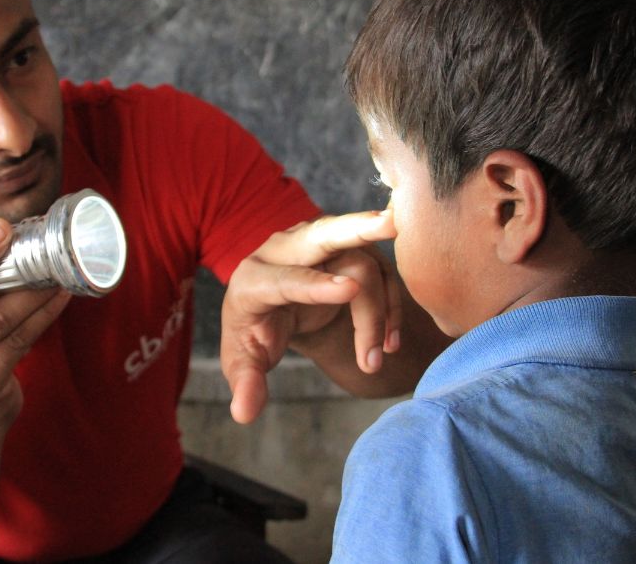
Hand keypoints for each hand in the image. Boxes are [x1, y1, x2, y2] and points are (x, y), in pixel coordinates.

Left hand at [220, 210, 398, 422]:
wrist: (273, 308)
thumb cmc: (254, 332)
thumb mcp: (244, 359)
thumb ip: (245, 382)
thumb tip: (244, 412)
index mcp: (254, 277)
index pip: (285, 278)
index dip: (314, 284)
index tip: (350, 291)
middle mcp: (287, 251)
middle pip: (324, 233)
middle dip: (357, 226)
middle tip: (391, 222)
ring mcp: (322, 247)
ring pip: (362, 264)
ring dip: (377, 313)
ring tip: (377, 359)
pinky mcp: (351, 253)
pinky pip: (381, 275)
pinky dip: (391, 307)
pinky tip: (390, 344)